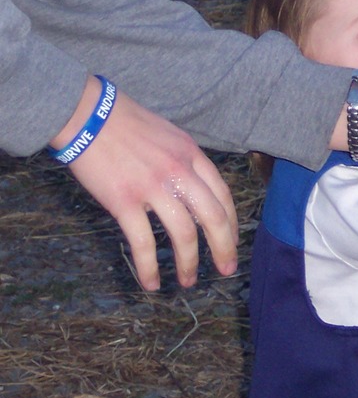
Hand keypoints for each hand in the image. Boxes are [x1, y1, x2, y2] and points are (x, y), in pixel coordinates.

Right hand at [58, 80, 238, 290]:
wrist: (87, 114)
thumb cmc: (125, 122)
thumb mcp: (169, 135)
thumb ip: (185, 161)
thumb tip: (194, 189)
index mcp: (192, 155)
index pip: (223, 195)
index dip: (231, 223)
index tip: (231, 241)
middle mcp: (179, 172)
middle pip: (214, 218)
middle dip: (224, 248)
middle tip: (227, 269)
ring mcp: (153, 188)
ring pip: (184, 234)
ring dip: (189, 263)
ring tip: (188, 281)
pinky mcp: (124, 202)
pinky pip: (143, 243)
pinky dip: (149, 268)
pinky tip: (150, 283)